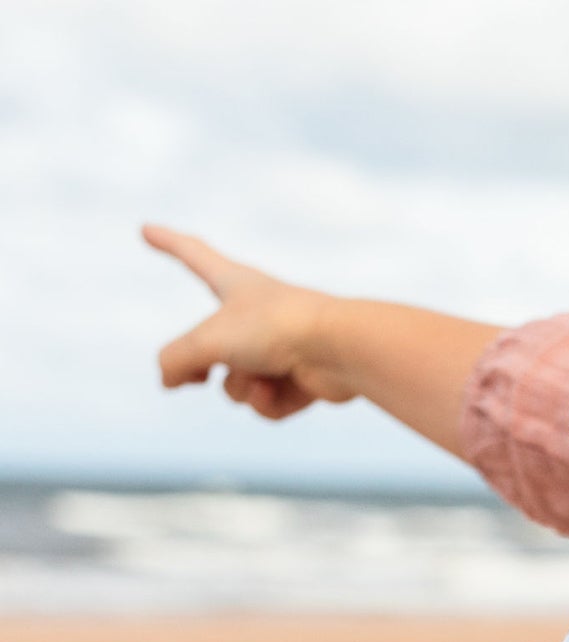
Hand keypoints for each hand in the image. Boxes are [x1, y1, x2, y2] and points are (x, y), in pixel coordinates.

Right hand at [144, 223, 355, 419]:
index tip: (147, 229)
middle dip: (202, 366)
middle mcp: (256, 312)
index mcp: (234, 282)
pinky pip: (267, 403)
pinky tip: (285, 391)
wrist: (340, 351)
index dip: (167, 242)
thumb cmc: (276, 329)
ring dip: (241, 388)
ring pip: (236, 383)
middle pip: (208, 346)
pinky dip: (269, 403)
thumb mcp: (208, 340)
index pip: (192, 254)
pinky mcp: (302, 380)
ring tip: (264, 375)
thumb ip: (176, 360)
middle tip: (198, 377)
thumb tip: (169, 382)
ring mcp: (279, 348)